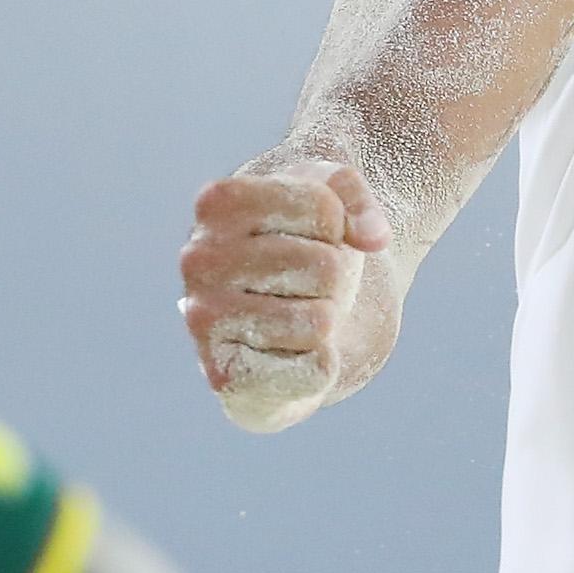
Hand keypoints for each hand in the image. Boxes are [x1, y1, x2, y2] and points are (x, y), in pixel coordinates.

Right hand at [179, 154, 394, 431]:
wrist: (279, 315)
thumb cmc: (302, 245)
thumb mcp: (331, 197)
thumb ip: (357, 195)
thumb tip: (375, 237)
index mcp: (218, 203)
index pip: (324, 206)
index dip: (336, 225)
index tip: (310, 233)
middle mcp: (197, 259)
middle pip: (326, 266)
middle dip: (333, 276)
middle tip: (302, 282)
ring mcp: (203, 320)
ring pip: (322, 320)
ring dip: (325, 318)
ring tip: (294, 311)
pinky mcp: (224, 377)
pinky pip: (316, 368)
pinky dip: (321, 362)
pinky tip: (286, 350)